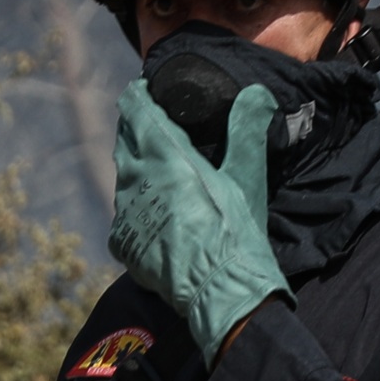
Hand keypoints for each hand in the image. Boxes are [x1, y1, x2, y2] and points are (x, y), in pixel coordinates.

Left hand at [108, 79, 292, 361]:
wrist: (219, 291)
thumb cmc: (235, 230)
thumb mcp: (247, 175)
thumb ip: (247, 128)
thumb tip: (257, 91)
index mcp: (164, 154)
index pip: (136, 111)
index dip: (137, 96)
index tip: (143, 90)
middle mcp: (137, 178)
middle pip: (125, 141)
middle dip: (135, 128)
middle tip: (150, 122)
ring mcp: (125, 212)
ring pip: (122, 177)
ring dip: (135, 166)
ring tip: (154, 166)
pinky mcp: (122, 241)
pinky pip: (123, 213)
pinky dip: (135, 204)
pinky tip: (153, 210)